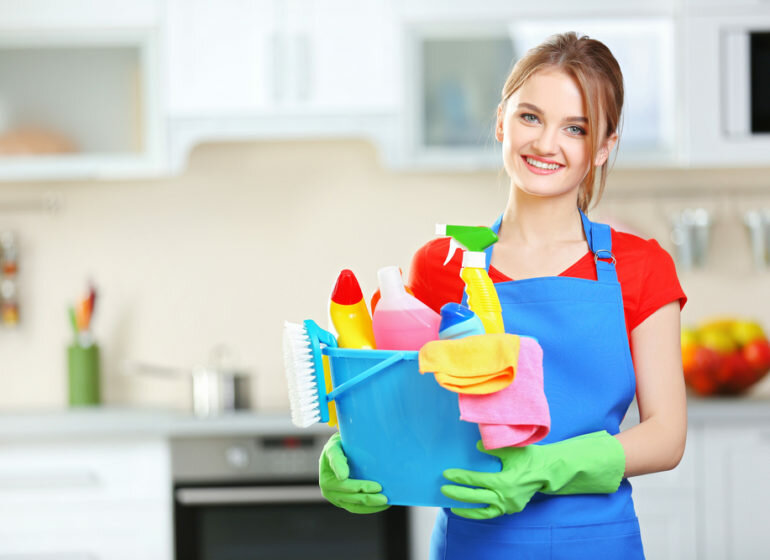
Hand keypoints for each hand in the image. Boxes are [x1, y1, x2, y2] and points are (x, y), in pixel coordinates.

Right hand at [319, 433, 389, 513]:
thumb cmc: (339, 445)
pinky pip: (356, 508)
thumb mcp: (335, 445)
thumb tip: (343, 476)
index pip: (342, 481)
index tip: (376, 487)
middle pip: (349, 496)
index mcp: (326, 473)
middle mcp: (327, 487)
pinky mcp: (342, 501)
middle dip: (367, 497)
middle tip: (384, 497)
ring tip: (385, 502)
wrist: (338, 450)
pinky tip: (382, 505)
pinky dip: (369, 508)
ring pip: (353, 505)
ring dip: (370, 506)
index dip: (359, 485)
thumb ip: (337, 458)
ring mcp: (334, 496)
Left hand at [441, 431, 624, 518]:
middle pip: (476, 498)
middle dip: (458, 493)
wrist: (549, 471)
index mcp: (505, 482)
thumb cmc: (530, 457)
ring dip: (466, 508)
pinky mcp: (511, 508)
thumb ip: (493, 448)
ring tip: (451, 505)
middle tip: (444, 489)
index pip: (477, 480)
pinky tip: (468, 509)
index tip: (447, 474)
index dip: (461, 477)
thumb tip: (476, 447)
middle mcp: (506, 497)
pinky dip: (478, 513)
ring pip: (483, 511)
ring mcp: (509, 505)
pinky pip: (491, 514)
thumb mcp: (512, 450)